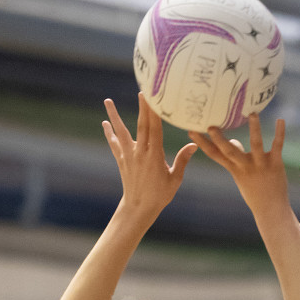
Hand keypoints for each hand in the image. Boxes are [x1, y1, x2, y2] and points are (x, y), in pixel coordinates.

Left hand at [102, 95, 196, 219]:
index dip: (154, 112)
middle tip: (140, 90)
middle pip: (141, 125)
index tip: (154, 98)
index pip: (155, 129)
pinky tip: (105, 124)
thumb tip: (194, 144)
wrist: (139, 208)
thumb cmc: (160, 195)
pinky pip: (114, 144)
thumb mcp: (175, 179)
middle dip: (141, 107)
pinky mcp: (122, 161)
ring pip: (122, 132)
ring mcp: (129, 156)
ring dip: (114, 116)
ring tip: (107, 101)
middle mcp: (140, 153)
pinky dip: (110, 134)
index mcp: (154, 156)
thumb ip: (183, 160)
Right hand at [189, 114, 290, 214]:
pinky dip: (279, 133)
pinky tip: (280, 120)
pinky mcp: (275, 165)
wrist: (271, 210)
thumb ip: (234, 158)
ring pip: (256, 145)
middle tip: (211, 126)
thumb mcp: (240, 175)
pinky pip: (277, 146)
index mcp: (234, 169)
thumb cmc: (254, 191)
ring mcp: (260, 165)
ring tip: (253, 113)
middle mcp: (245, 166)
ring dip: (254, 129)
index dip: (202, 143)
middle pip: (230, 151)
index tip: (191, 130)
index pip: (214, 154)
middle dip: (220, 139)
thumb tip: (231, 140)